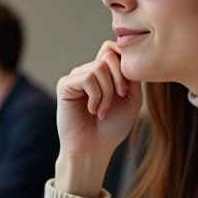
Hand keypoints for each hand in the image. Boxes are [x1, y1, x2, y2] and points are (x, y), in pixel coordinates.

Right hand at [55, 41, 141, 183]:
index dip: (125, 63)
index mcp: (105, 72)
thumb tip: (127, 55)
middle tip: (121, 98)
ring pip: (99, 67)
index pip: (114, 48)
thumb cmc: (112, 127)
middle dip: (120, 78)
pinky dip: (95, 96)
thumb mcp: (132, 99)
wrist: (95, 148)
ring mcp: (76, 77)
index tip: (128, 89)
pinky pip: (86, 78)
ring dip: (107, 92)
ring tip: (103, 110)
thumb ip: (132, 76)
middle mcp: (90, 71)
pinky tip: (92, 109)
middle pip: (109, 54)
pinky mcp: (65, 85)